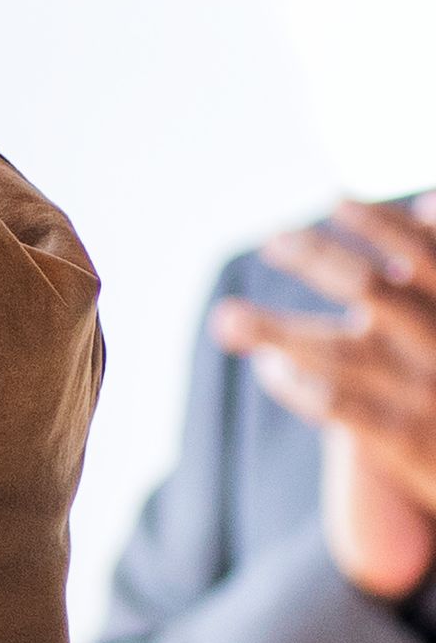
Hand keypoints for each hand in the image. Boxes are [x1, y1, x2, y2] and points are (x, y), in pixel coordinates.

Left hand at [213, 196, 435, 599]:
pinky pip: (340, 407)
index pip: (428, 255)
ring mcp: (427, 395)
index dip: (382, 225)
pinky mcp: (407, 442)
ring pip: (340, 352)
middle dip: (317, 259)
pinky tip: (268, 366)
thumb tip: (424, 204)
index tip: (337, 200)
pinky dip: (298, 384)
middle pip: (372, 290)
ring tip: (228, 317)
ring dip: (275, 329)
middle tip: (274, 241)